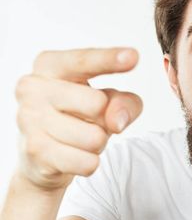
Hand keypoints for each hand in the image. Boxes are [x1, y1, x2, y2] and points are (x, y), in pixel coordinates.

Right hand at [15, 48, 142, 191]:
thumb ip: (125, 103)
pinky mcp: (35, 151)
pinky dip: (90, 162)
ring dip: (98, 143)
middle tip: (90, 120)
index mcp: (50, 65)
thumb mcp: (109, 101)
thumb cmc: (79, 115)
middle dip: (105, 118)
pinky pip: (87, 162)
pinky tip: (74, 155)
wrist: (42, 154)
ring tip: (81, 138)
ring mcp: (29, 120)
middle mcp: (33, 88)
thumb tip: (116, 120)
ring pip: (95, 138)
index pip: (84, 61)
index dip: (109, 60)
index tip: (133, 56)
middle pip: (97, 103)